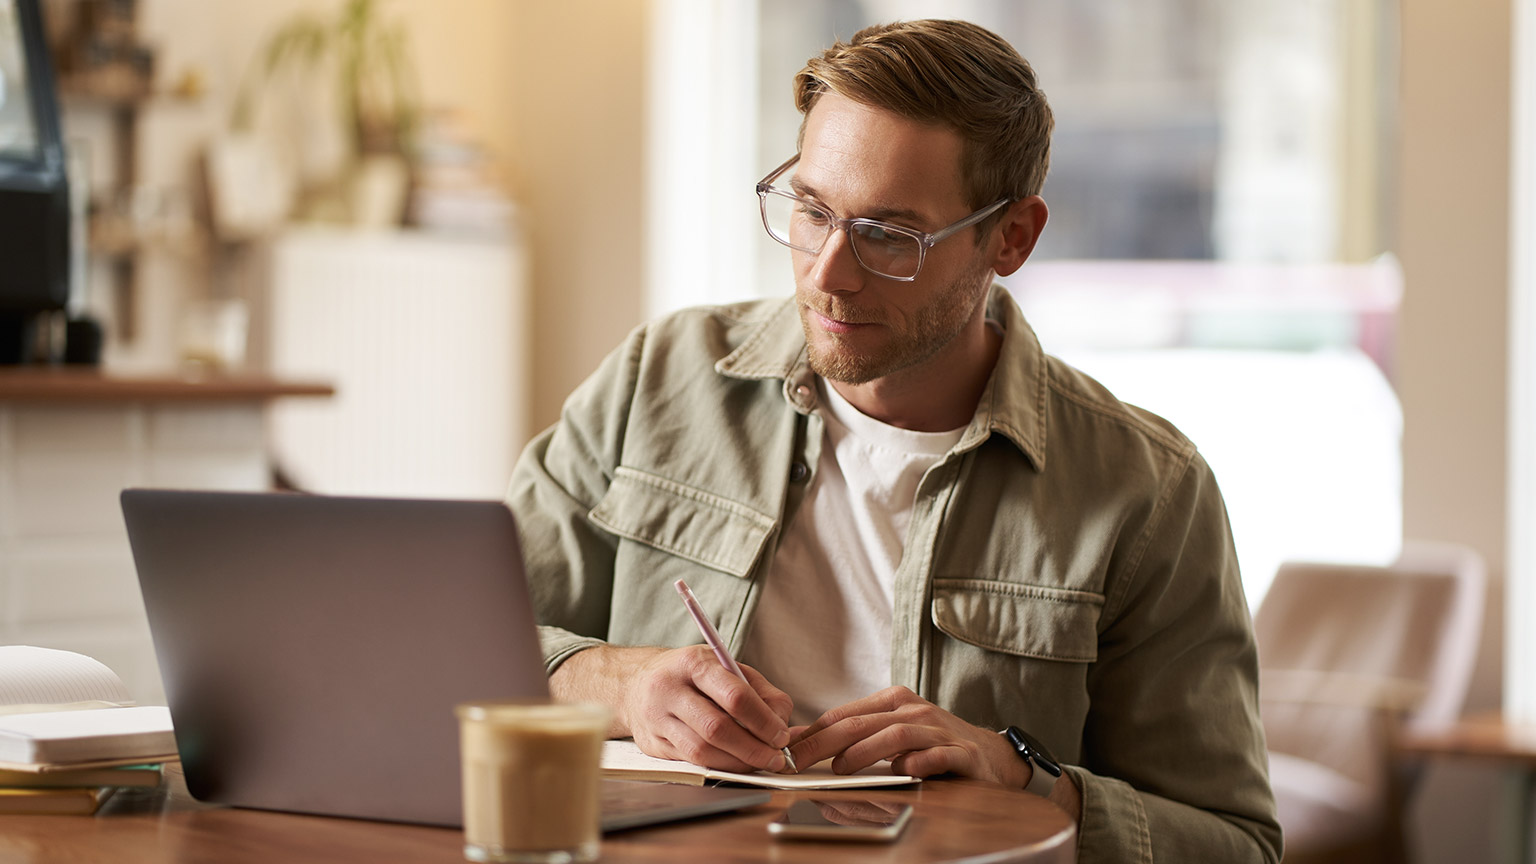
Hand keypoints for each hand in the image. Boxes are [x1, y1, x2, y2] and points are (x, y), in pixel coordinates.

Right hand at [620, 645, 794, 772]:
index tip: (781, 734)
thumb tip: (783, 722)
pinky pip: (690, 762)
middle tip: (776, 757)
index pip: (734, 695)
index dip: (763, 720)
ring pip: (702, 751)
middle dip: (753, 748)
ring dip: (737, 763)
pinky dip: (719, 766)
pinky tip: (735, 764)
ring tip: (759, 763)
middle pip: (717, 728)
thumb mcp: (726, 667)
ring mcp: (656, 719)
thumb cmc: (691, 675)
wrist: (636, 683)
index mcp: (692, 663)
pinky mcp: (652, 744)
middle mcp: (669, 689)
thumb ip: (760, 691)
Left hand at [788, 686, 1029, 787]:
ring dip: (863, 752)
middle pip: (860, 723)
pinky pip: (935, 756)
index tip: (787, 750)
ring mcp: (938, 731)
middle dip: (823, 743)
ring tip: (840, 769)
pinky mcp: (961, 754)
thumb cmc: (934, 744)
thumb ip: (855, 736)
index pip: (844, 714)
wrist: (991, 755)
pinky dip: (916, 763)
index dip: (812, 733)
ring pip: (894, 735)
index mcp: (894, 702)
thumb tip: (806, 743)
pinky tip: (901, 773)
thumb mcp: (892, 734)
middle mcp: (914, 711)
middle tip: (798, 762)